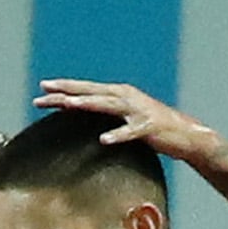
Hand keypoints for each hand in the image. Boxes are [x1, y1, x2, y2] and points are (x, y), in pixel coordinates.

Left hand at [35, 78, 227, 166]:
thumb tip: (83, 114)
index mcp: (118, 93)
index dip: (64, 87)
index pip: (86, 89)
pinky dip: (117, 135)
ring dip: (87, 104)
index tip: (42, 88)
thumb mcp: (125, 116)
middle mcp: (125, 96)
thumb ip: (107, 112)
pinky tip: (103, 141)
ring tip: (67, 105)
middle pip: (91, 92)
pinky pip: (130, 132)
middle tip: (43, 92)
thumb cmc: (152, 128)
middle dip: (66, 92)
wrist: (185, 134)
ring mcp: (137, 110)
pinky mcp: (148, 127)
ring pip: (107, 105)